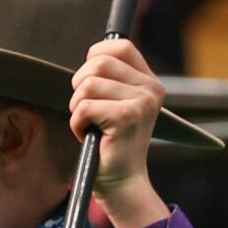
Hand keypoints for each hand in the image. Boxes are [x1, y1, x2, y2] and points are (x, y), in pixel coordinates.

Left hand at [69, 40, 167, 227]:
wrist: (122, 181)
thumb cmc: (111, 144)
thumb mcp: (116, 104)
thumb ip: (110, 79)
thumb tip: (92, 56)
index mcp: (149, 81)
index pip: (119, 46)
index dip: (95, 55)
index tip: (88, 79)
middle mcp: (150, 88)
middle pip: (98, 63)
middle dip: (80, 86)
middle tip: (86, 109)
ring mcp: (141, 102)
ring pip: (88, 84)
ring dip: (77, 106)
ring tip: (89, 124)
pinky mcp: (127, 116)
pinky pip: (84, 106)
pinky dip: (77, 123)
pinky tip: (89, 134)